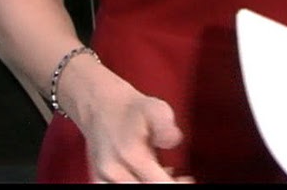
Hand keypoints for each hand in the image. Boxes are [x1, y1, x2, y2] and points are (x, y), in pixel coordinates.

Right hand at [63, 60, 190, 182]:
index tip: (187, 178)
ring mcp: (104, 176)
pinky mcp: (98, 179)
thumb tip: (174, 140)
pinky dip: (135, 186)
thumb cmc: (132, 109)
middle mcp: (114, 170)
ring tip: (164, 175)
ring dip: (151, 186)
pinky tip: (146, 178)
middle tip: (180, 178)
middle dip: (166, 187)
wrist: (100, 105)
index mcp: (130, 154)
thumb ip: (165, 125)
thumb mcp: (155, 108)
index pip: (158, 185)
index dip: (176, 186)